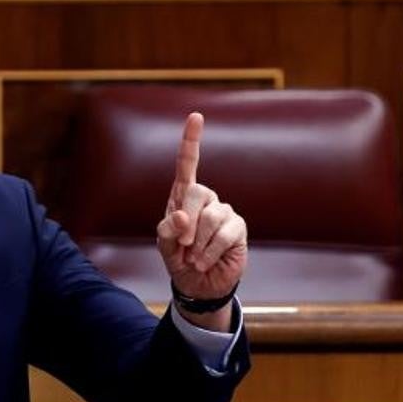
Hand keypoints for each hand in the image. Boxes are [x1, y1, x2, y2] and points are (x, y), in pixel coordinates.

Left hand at [156, 113, 247, 330]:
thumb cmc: (179, 259)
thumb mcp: (164, 245)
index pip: (188, 163)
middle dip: (186, 222)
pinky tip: (205, 262)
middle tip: (182, 247)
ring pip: (211, 217)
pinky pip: (225, 234)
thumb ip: (167, 230)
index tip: (196, 116)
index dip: (191, 140)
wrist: (198, 285)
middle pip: (196, 192)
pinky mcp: (238, 228)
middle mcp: (206, 199)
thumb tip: (183, 217)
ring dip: (198, 244)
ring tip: (194, 259)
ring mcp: (224, 212)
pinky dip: (210, 252)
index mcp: (183, 196)